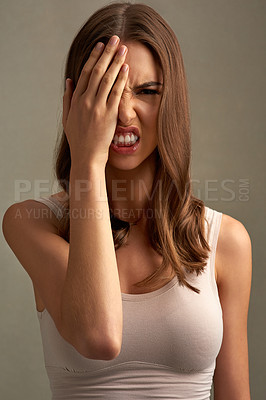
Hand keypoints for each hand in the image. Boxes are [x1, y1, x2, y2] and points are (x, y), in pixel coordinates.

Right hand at [62, 35, 128, 167]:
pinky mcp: (108, 115)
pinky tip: (126, 68)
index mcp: (75, 100)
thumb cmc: (78, 140)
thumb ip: (67, 98)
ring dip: (116, 61)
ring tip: (123, 48)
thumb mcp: (67, 119)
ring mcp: (97, 107)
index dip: (93, 57)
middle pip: (97, 71)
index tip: (100, 46)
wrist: (87, 157)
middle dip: (106, 53)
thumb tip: (69, 80)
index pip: (85, 73)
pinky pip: (116, 93)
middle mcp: (85, 101)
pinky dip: (121, 79)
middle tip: (114, 39)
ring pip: (107, 79)